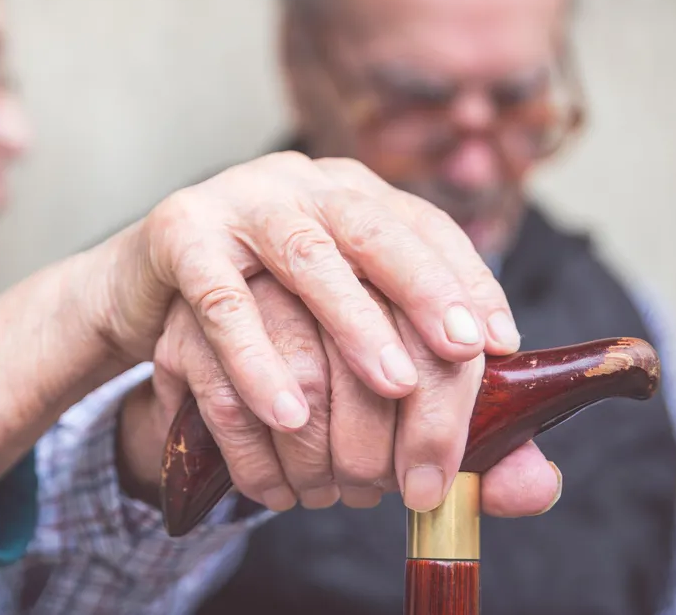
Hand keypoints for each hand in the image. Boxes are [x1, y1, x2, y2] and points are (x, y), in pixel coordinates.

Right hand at [99, 152, 523, 508]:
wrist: (143, 291)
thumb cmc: (258, 321)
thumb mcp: (334, 344)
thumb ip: (430, 412)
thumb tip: (533, 489)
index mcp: (350, 197)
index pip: (423, 227)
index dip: (466, 280)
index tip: (499, 344)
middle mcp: (302, 186)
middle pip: (374, 229)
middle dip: (426, 289)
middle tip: (464, 352)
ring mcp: (238, 203)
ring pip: (305, 256)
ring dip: (353, 322)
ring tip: (393, 385)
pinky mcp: (180, 236)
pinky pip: (222, 301)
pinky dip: (257, 359)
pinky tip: (289, 412)